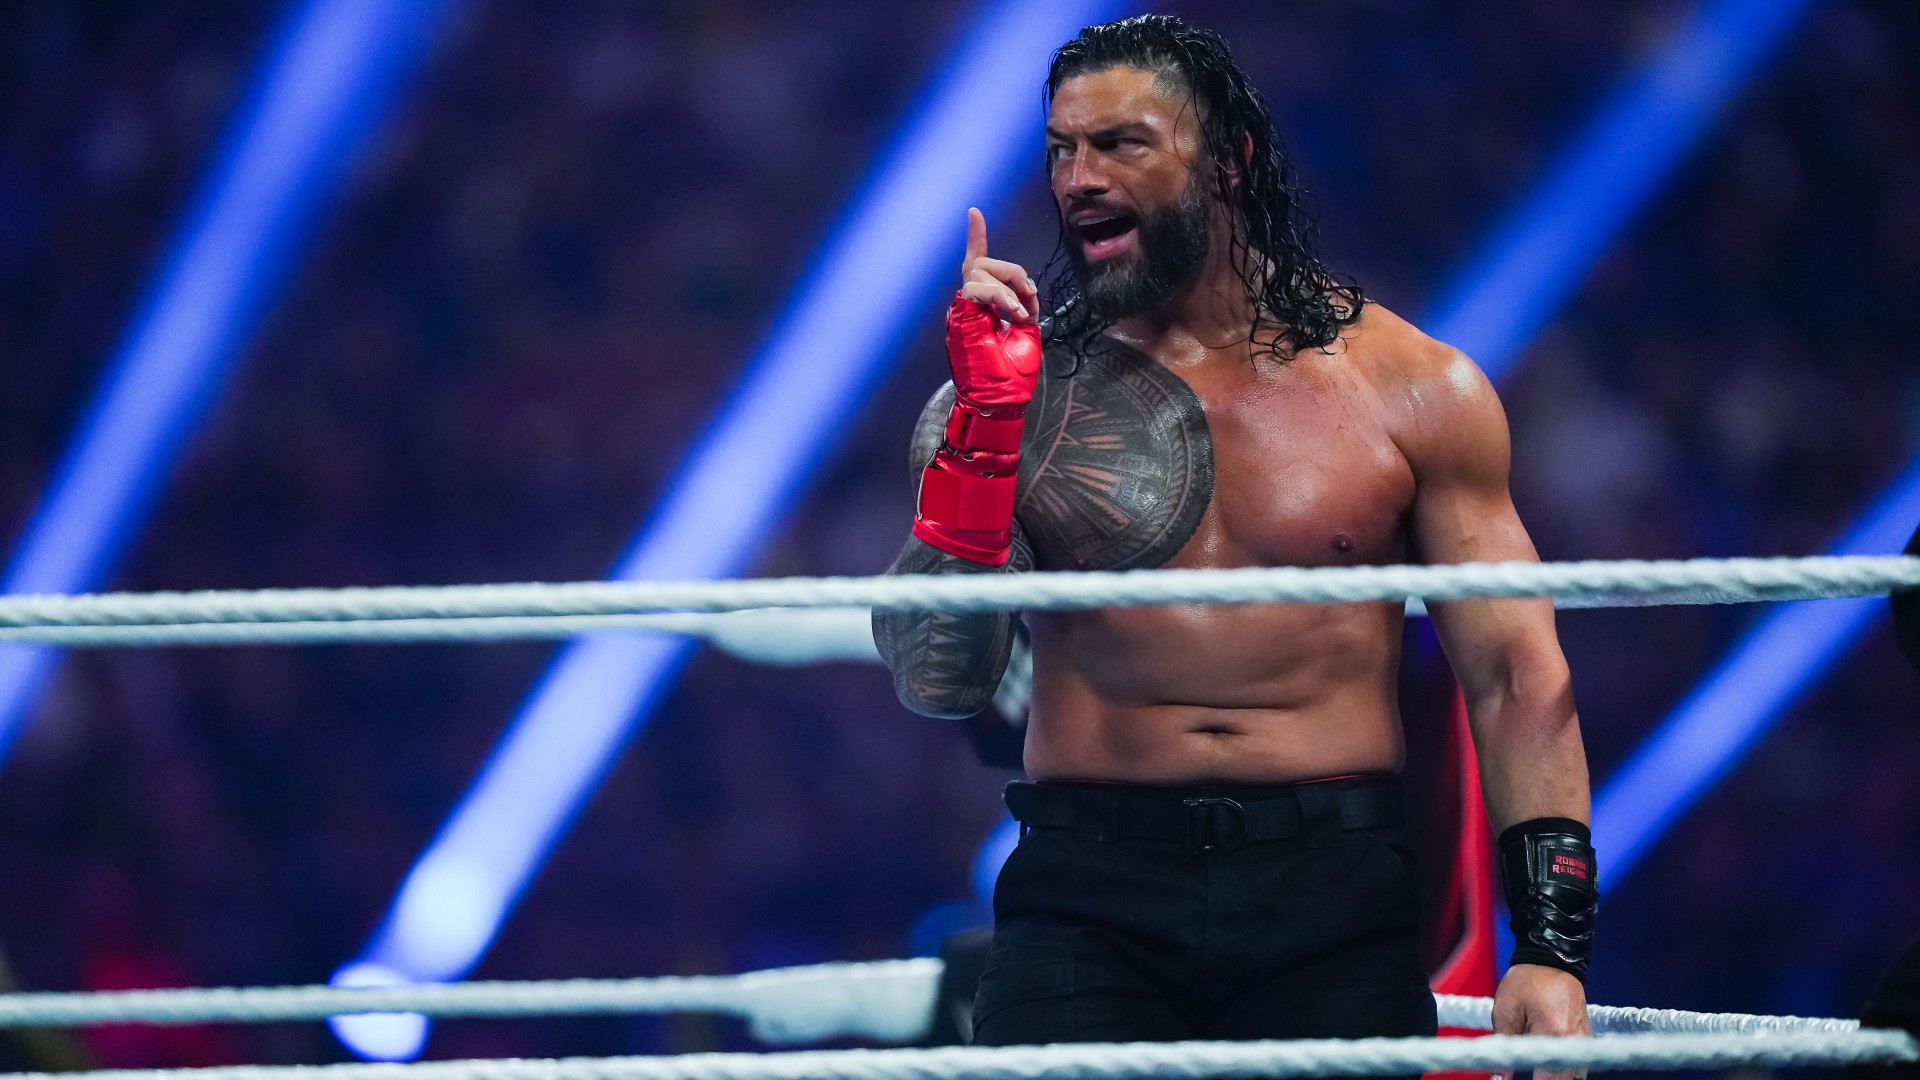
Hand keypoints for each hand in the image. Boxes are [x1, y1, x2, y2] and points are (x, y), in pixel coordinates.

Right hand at [947, 209, 1040, 408]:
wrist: (999, 398)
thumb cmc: (1011, 374)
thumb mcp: (1026, 333)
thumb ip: (1022, 306)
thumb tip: (1024, 292)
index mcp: (983, 307)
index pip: (979, 264)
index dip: (976, 237)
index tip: (973, 212)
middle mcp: (969, 304)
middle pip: (986, 263)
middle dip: (1014, 274)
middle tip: (1029, 301)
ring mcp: (963, 309)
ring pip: (982, 270)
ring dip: (1009, 289)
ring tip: (1020, 315)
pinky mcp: (961, 314)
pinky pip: (979, 287)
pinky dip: (1001, 297)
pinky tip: (1012, 316)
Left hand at [1491, 964, 1589, 1079]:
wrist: (1551, 959)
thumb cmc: (1526, 981)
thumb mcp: (1505, 1012)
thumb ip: (1504, 1047)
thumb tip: (1499, 1077)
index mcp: (1555, 1034)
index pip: (1546, 1079)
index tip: (1512, 1077)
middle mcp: (1575, 1042)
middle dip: (1543, 1079)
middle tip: (1525, 1070)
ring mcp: (1583, 1041)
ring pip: (1573, 1076)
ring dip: (1554, 1076)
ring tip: (1536, 1068)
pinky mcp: (1585, 1038)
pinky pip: (1577, 1066)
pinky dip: (1563, 1070)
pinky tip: (1546, 1066)